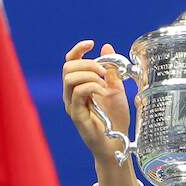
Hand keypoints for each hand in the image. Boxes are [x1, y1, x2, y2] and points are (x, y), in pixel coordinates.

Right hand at [62, 39, 131, 165]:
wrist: (117, 142)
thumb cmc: (115, 118)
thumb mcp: (116, 89)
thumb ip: (110, 70)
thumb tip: (106, 48)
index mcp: (78, 86)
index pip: (70, 62)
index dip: (78, 50)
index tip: (91, 43)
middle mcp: (71, 94)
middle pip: (68, 67)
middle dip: (87, 63)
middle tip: (103, 72)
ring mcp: (72, 105)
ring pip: (70, 78)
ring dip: (89, 75)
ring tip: (104, 84)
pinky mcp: (76, 115)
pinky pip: (79, 93)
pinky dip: (92, 87)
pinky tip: (103, 92)